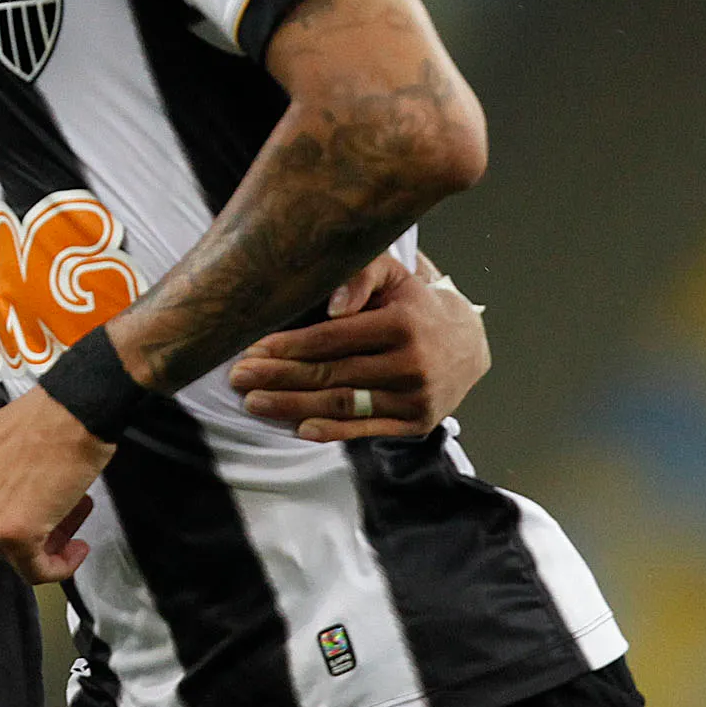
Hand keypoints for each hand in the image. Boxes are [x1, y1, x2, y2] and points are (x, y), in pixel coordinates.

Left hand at [0, 387, 105, 585]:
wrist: (70, 415)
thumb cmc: (38, 424)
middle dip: (19, 543)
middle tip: (50, 527)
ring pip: (14, 559)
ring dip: (46, 547)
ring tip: (70, 520)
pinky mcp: (14, 535)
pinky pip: (38, 571)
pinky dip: (61, 566)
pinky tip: (77, 550)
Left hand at [226, 253, 487, 440]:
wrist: (466, 346)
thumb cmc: (412, 305)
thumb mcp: (393, 276)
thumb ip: (361, 276)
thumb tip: (332, 304)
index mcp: (402, 324)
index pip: (333, 339)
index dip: (289, 346)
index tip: (251, 350)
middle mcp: (411, 363)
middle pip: (331, 374)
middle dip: (279, 377)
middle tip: (239, 378)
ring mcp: (415, 397)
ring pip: (342, 404)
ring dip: (293, 406)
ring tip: (255, 403)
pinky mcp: (416, 423)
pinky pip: (365, 428)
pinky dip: (330, 430)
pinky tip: (298, 427)